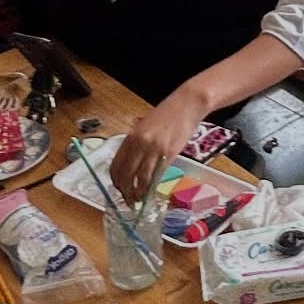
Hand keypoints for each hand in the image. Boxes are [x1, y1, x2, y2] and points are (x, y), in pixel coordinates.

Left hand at [109, 83, 209, 204]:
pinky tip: (151, 191)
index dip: (116, 181)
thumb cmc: (168, 114)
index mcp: (131, 137)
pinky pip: (156, 175)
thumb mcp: (145, 127)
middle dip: (125, 191)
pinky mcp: (169, 153)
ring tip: (139, 199)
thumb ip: (137, 144)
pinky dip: (152, 186)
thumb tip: (132, 164)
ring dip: (138, 193)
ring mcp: (154, 149)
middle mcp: (139, 143)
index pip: (116, 165)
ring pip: (140, 179)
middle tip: (128, 199)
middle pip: (125, 175)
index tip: (119, 188)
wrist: (187, 104)